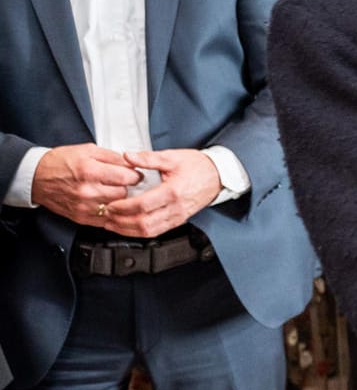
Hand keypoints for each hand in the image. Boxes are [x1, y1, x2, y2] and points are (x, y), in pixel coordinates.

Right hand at [29, 143, 140, 224]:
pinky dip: (110, 212)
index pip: (127, 177)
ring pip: (117, 208)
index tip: (135, 174)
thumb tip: (132, 163)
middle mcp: (87, 191)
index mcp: (90, 171)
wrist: (36, 177)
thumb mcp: (88, 150)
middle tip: (124, 183)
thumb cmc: (60, 162)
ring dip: (120, 201)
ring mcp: (84, 206)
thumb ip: (113, 157)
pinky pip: (105, 220)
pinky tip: (108, 203)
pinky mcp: (81, 217)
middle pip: (124, 194)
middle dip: (128, 188)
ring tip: (115, 192)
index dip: (135, 175)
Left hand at [101, 149, 221, 237]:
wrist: (218, 175)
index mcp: (173, 191)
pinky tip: (129, 228)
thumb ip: (148, 158)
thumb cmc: (198, 166)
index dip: (123, 207)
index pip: (143, 205)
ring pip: (149, 231)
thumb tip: (128, 156)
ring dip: (128, 230)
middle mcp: (176, 208)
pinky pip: (157, 231)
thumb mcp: (172, 157)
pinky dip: (140, 232)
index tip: (111, 204)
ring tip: (113, 224)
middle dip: (121, 221)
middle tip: (106, 215)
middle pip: (144, 222)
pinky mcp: (179, 220)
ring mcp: (178, 216)